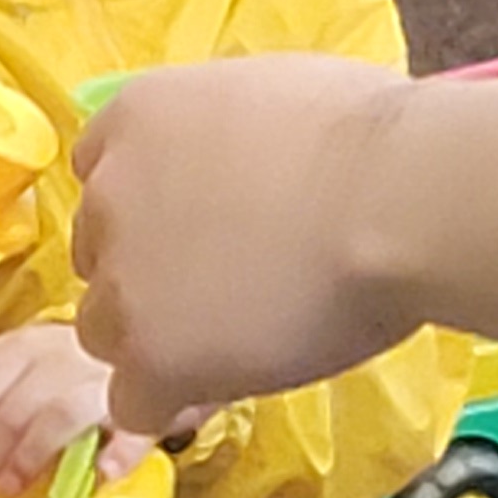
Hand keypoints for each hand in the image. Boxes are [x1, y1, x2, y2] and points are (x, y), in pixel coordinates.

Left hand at [0, 319, 140, 497]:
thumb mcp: (11, 361)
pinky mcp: (147, 404)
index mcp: (27, 348)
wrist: (154, 341)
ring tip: (8, 491)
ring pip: (59, 415)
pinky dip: (120, 450)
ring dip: (31, 454)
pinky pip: (136, 426)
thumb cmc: (71, 360)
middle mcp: (62, 359)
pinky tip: (104, 474)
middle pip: (13, 406)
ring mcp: (104, 382)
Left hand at [69, 58, 412, 430]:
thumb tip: (238, 163)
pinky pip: (132, 401)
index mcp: (135, 118)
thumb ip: (220, 134)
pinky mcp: (149, 354)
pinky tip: (226, 382)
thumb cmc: (371, 138)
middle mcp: (109, 194)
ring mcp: (122, 280)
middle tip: (228, 285)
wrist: (397, 198)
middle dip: (150, 276)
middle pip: (100, 257)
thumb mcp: (268, 95)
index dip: (150, 211)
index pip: (102, 175)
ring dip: (157, 342)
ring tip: (237, 339)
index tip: (198, 229)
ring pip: (107, 332)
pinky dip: (171, 402)